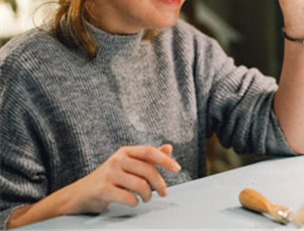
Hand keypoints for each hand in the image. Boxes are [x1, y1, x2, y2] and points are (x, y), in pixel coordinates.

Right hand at [62, 144, 180, 213]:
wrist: (79, 195)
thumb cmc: (108, 179)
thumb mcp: (128, 165)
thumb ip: (147, 158)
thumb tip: (169, 147)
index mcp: (124, 151)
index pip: (149, 152)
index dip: (165, 160)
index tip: (177, 169)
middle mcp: (116, 160)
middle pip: (147, 170)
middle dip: (159, 184)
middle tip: (163, 193)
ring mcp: (108, 174)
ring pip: (140, 185)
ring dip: (147, 195)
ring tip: (146, 198)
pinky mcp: (102, 190)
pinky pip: (128, 197)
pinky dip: (135, 202)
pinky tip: (133, 202)